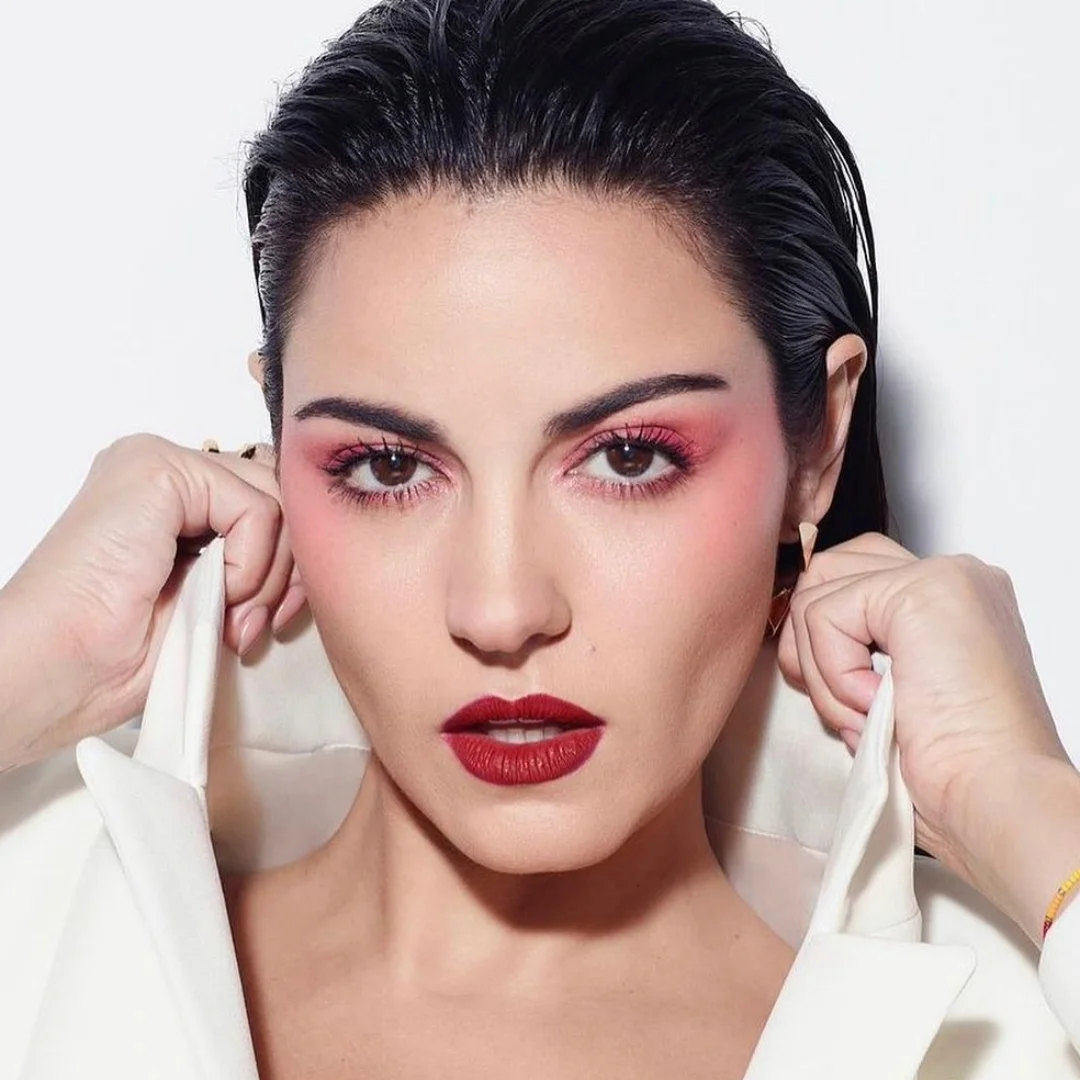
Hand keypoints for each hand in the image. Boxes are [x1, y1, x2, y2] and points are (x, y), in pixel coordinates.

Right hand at [1, 434, 304, 765]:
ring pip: (277, 503)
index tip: (274, 619)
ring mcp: (159, 464)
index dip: (291, 562)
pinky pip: (257, 509)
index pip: (271, 502)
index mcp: (173, 502)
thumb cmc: (118, 656)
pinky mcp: (158, 470)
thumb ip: (256, 566)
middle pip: (282, 496)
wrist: (58, 675)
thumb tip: (315, 558)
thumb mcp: (215, 605)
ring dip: (267, 577)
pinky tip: (214, 597)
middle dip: (290, 569)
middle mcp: (166, 472)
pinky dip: (250, 565)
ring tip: (228, 621)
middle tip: (259, 625)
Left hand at [774, 532, 1074, 937]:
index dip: (822, 634)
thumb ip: (857, 651)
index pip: (853, 575)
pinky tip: (878, 707)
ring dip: (822, 672)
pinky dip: (834, 674)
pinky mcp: (918, 589)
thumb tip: (796, 643)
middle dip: (808, 644)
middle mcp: (951, 577)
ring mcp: (938, 576)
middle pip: (826, 571)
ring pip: (815, 597)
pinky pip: (823, 616)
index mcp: (951, 600)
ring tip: (866, 717)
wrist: (989, 797)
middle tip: (839, 706)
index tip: (836, 694)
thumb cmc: (949, 769)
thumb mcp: (889, 695)